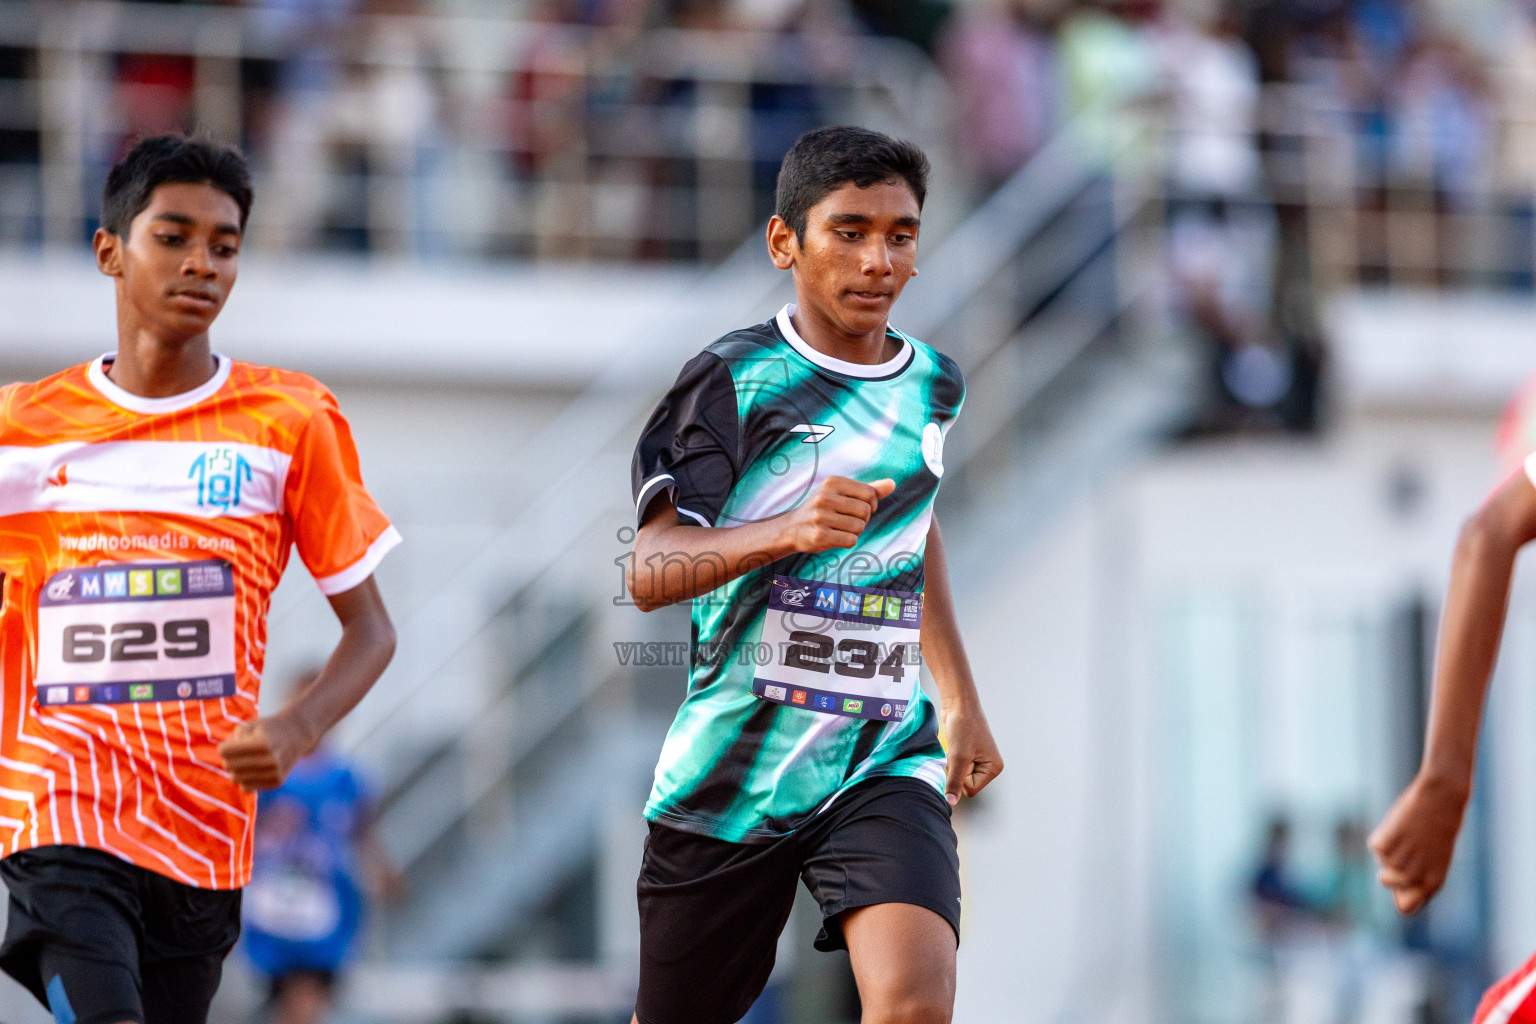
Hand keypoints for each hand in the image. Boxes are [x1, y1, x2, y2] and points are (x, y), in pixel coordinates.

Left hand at [218, 713, 314, 792]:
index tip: (229, 744)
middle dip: (228, 759)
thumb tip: (226, 760)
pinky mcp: (277, 782)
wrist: (297, 735)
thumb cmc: (268, 729)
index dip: (224, 747)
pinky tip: (253, 771)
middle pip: (228, 766)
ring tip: (244, 762)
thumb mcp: (250, 726)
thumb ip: (233, 739)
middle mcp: (271, 759)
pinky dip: (246, 779)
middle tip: (236, 754)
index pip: (224, 751)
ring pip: (235, 779)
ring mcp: (275, 772)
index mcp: (263, 743)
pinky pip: (246, 788)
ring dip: (236, 771)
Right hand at [782, 476, 895, 553]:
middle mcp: (824, 496)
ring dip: (854, 531)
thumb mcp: (843, 494)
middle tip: (846, 520)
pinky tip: (834, 537)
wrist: (792, 529)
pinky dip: (848, 541)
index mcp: (832, 482)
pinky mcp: (819, 535)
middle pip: (866, 511)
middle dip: (862, 519)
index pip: (870, 494)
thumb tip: (893, 484)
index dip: (871, 505)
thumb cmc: (823, 509)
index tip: (858, 508)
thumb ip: (869, 489)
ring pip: (859, 527)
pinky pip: (851, 540)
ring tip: (839, 528)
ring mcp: (821, 516)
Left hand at [941, 706, 1002, 806]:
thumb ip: (955, 781)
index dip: (960, 777)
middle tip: (957, 751)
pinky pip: (955, 766)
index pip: (970, 790)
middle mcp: (989, 766)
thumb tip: (951, 803)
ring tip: (955, 746)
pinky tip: (953, 745)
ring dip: (952, 764)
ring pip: (958, 775)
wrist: (958, 704)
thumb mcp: (958, 757)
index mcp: (994, 768)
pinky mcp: (968, 754)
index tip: (961, 758)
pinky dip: (950, 758)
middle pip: (964, 784)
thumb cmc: (963, 727)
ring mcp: (979, 760)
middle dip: (956, 770)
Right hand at [1368, 773, 1469, 914]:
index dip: (1400, 894)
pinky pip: (1376, 844)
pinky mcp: (1384, 845)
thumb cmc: (1439, 828)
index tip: (1403, 880)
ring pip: (1381, 860)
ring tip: (1408, 833)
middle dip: (1388, 868)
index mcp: (1432, 884)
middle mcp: (1415, 877)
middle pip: (1385, 881)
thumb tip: (1387, 882)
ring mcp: (1398, 862)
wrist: (1441, 799)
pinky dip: (1383, 834)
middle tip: (1405, 849)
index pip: (1405, 908)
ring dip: (1389, 847)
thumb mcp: (1433, 857)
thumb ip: (1415, 874)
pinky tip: (1400, 824)